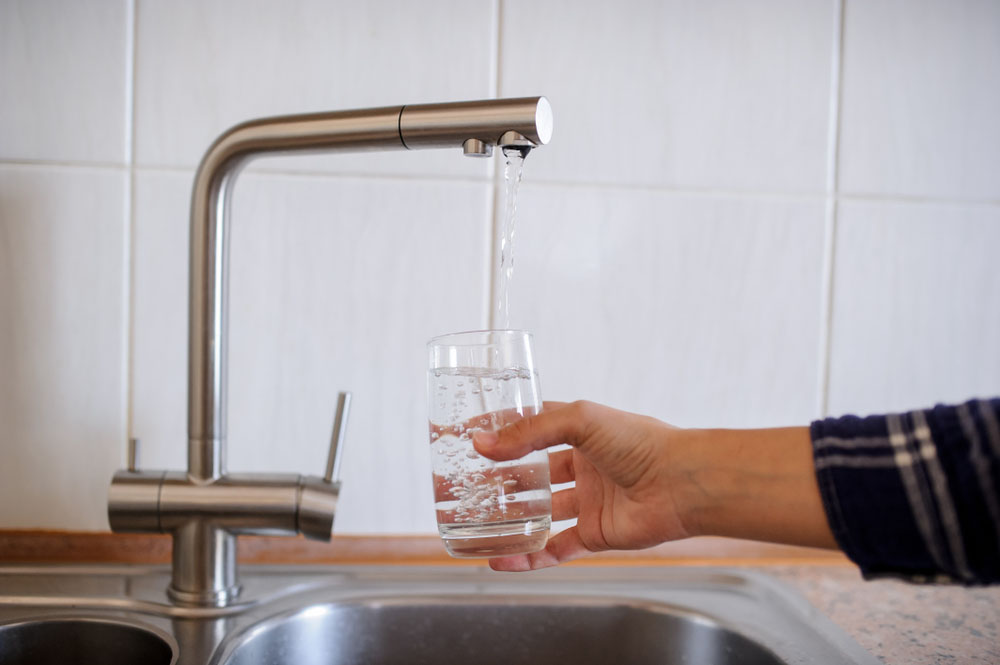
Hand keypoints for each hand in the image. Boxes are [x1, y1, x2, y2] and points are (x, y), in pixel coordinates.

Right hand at [473, 400, 836, 570]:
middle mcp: (582, 467)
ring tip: (472, 525)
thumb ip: (530, 432)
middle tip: (464, 485)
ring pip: (539, 514)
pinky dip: (528, 557)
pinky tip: (501, 560)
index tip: (469, 433)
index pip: (531, 428)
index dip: (502, 431)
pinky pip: (554, 549)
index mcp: (579, 434)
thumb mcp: (579, 420)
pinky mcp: (594, 535)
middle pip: (531, 474)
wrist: (681, 483)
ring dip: (508, 521)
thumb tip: (482, 443)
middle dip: (498, 480)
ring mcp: (587, 502)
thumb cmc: (640, 442)